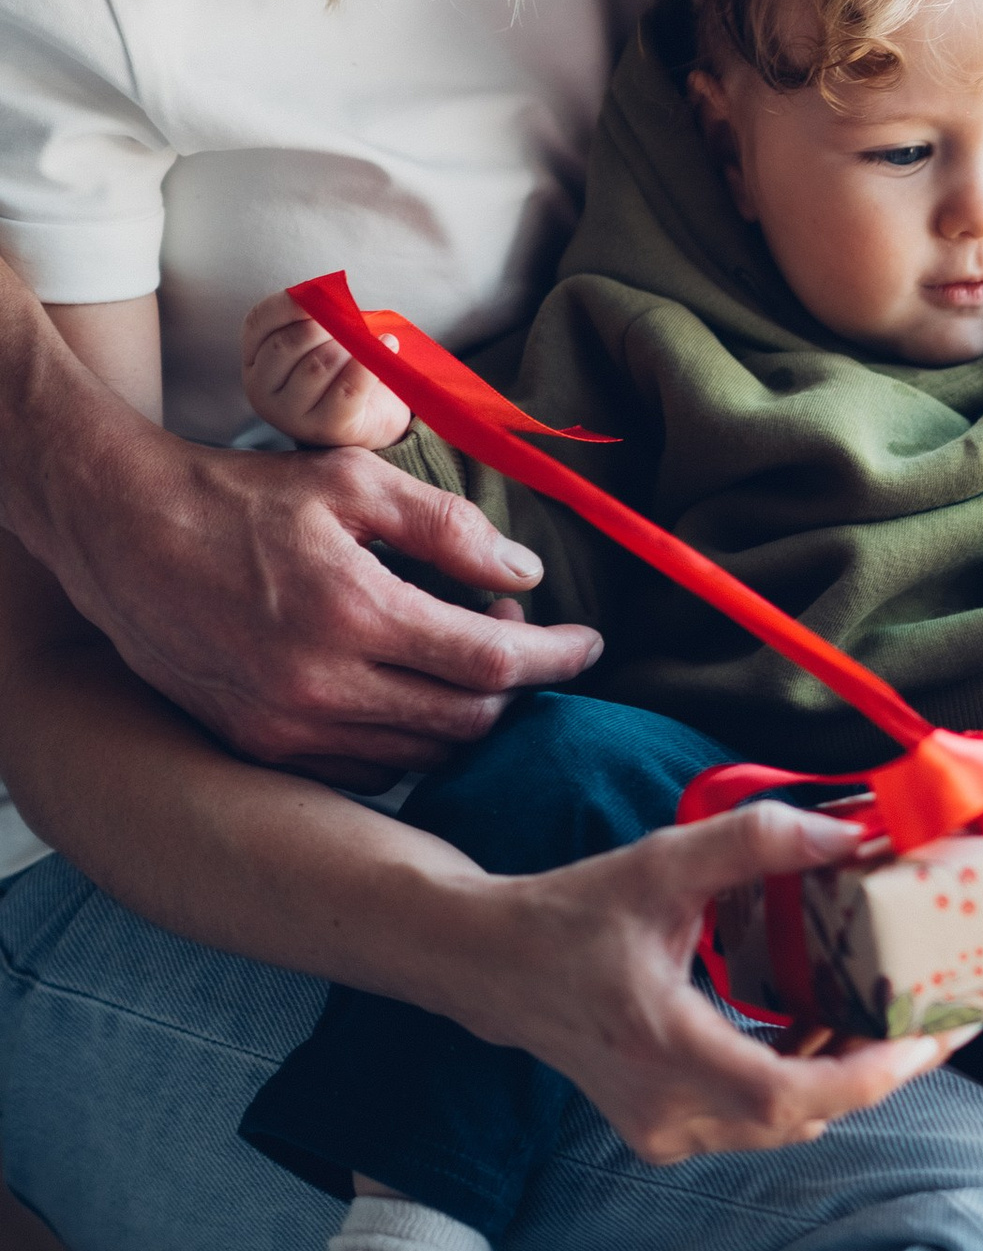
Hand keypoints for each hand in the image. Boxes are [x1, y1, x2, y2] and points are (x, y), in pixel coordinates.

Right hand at [21, 377, 600, 778]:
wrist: (125, 536)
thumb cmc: (242, 497)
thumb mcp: (353, 482)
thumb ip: (449, 528)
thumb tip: (526, 573)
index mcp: (355, 613)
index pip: (493, 662)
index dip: (556, 656)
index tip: (589, 643)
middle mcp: (323, 686)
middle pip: (466, 720)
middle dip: (516, 684)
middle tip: (514, 628)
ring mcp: (287, 727)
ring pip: (420, 753)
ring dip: (463, 713)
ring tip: (460, 650)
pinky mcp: (259, 746)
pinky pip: (365, 769)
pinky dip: (406, 740)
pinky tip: (408, 689)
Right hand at [243, 290, 416, 451]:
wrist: (369, 416)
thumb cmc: (339, 369)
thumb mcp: (321, 338)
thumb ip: (317, 316)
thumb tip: (334, 297)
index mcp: (255, 358)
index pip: (259, 320)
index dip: (290, 302)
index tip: (322, 294)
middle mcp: (261, 389)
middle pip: (286, 343)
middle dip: (325, 326)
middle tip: (352, 321)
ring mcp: (289, 415)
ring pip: (317, 365)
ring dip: (349, 347)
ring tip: (367, 344)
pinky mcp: (324, 429)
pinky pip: (347, 389)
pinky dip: (369, 365)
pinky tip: (388, 346)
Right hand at [444, 796, 963, 1162]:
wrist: (493, 965)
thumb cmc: (573, 913)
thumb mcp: (663, 863)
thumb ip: (754, 842)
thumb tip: (850, 833)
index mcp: (663, 1047)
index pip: (784, 1094)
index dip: (868, 1074)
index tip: (929, 1035)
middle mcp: (665, 1108)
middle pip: (802, 1115)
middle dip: (880, 1069)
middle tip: (941, 1015)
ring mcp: (662, 1131)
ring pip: (783, 1124)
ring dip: (844, 1077)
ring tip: (898, 1017)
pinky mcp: (663, 1131)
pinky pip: (755, 1121)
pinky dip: (804, 1083)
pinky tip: (831, 1031)